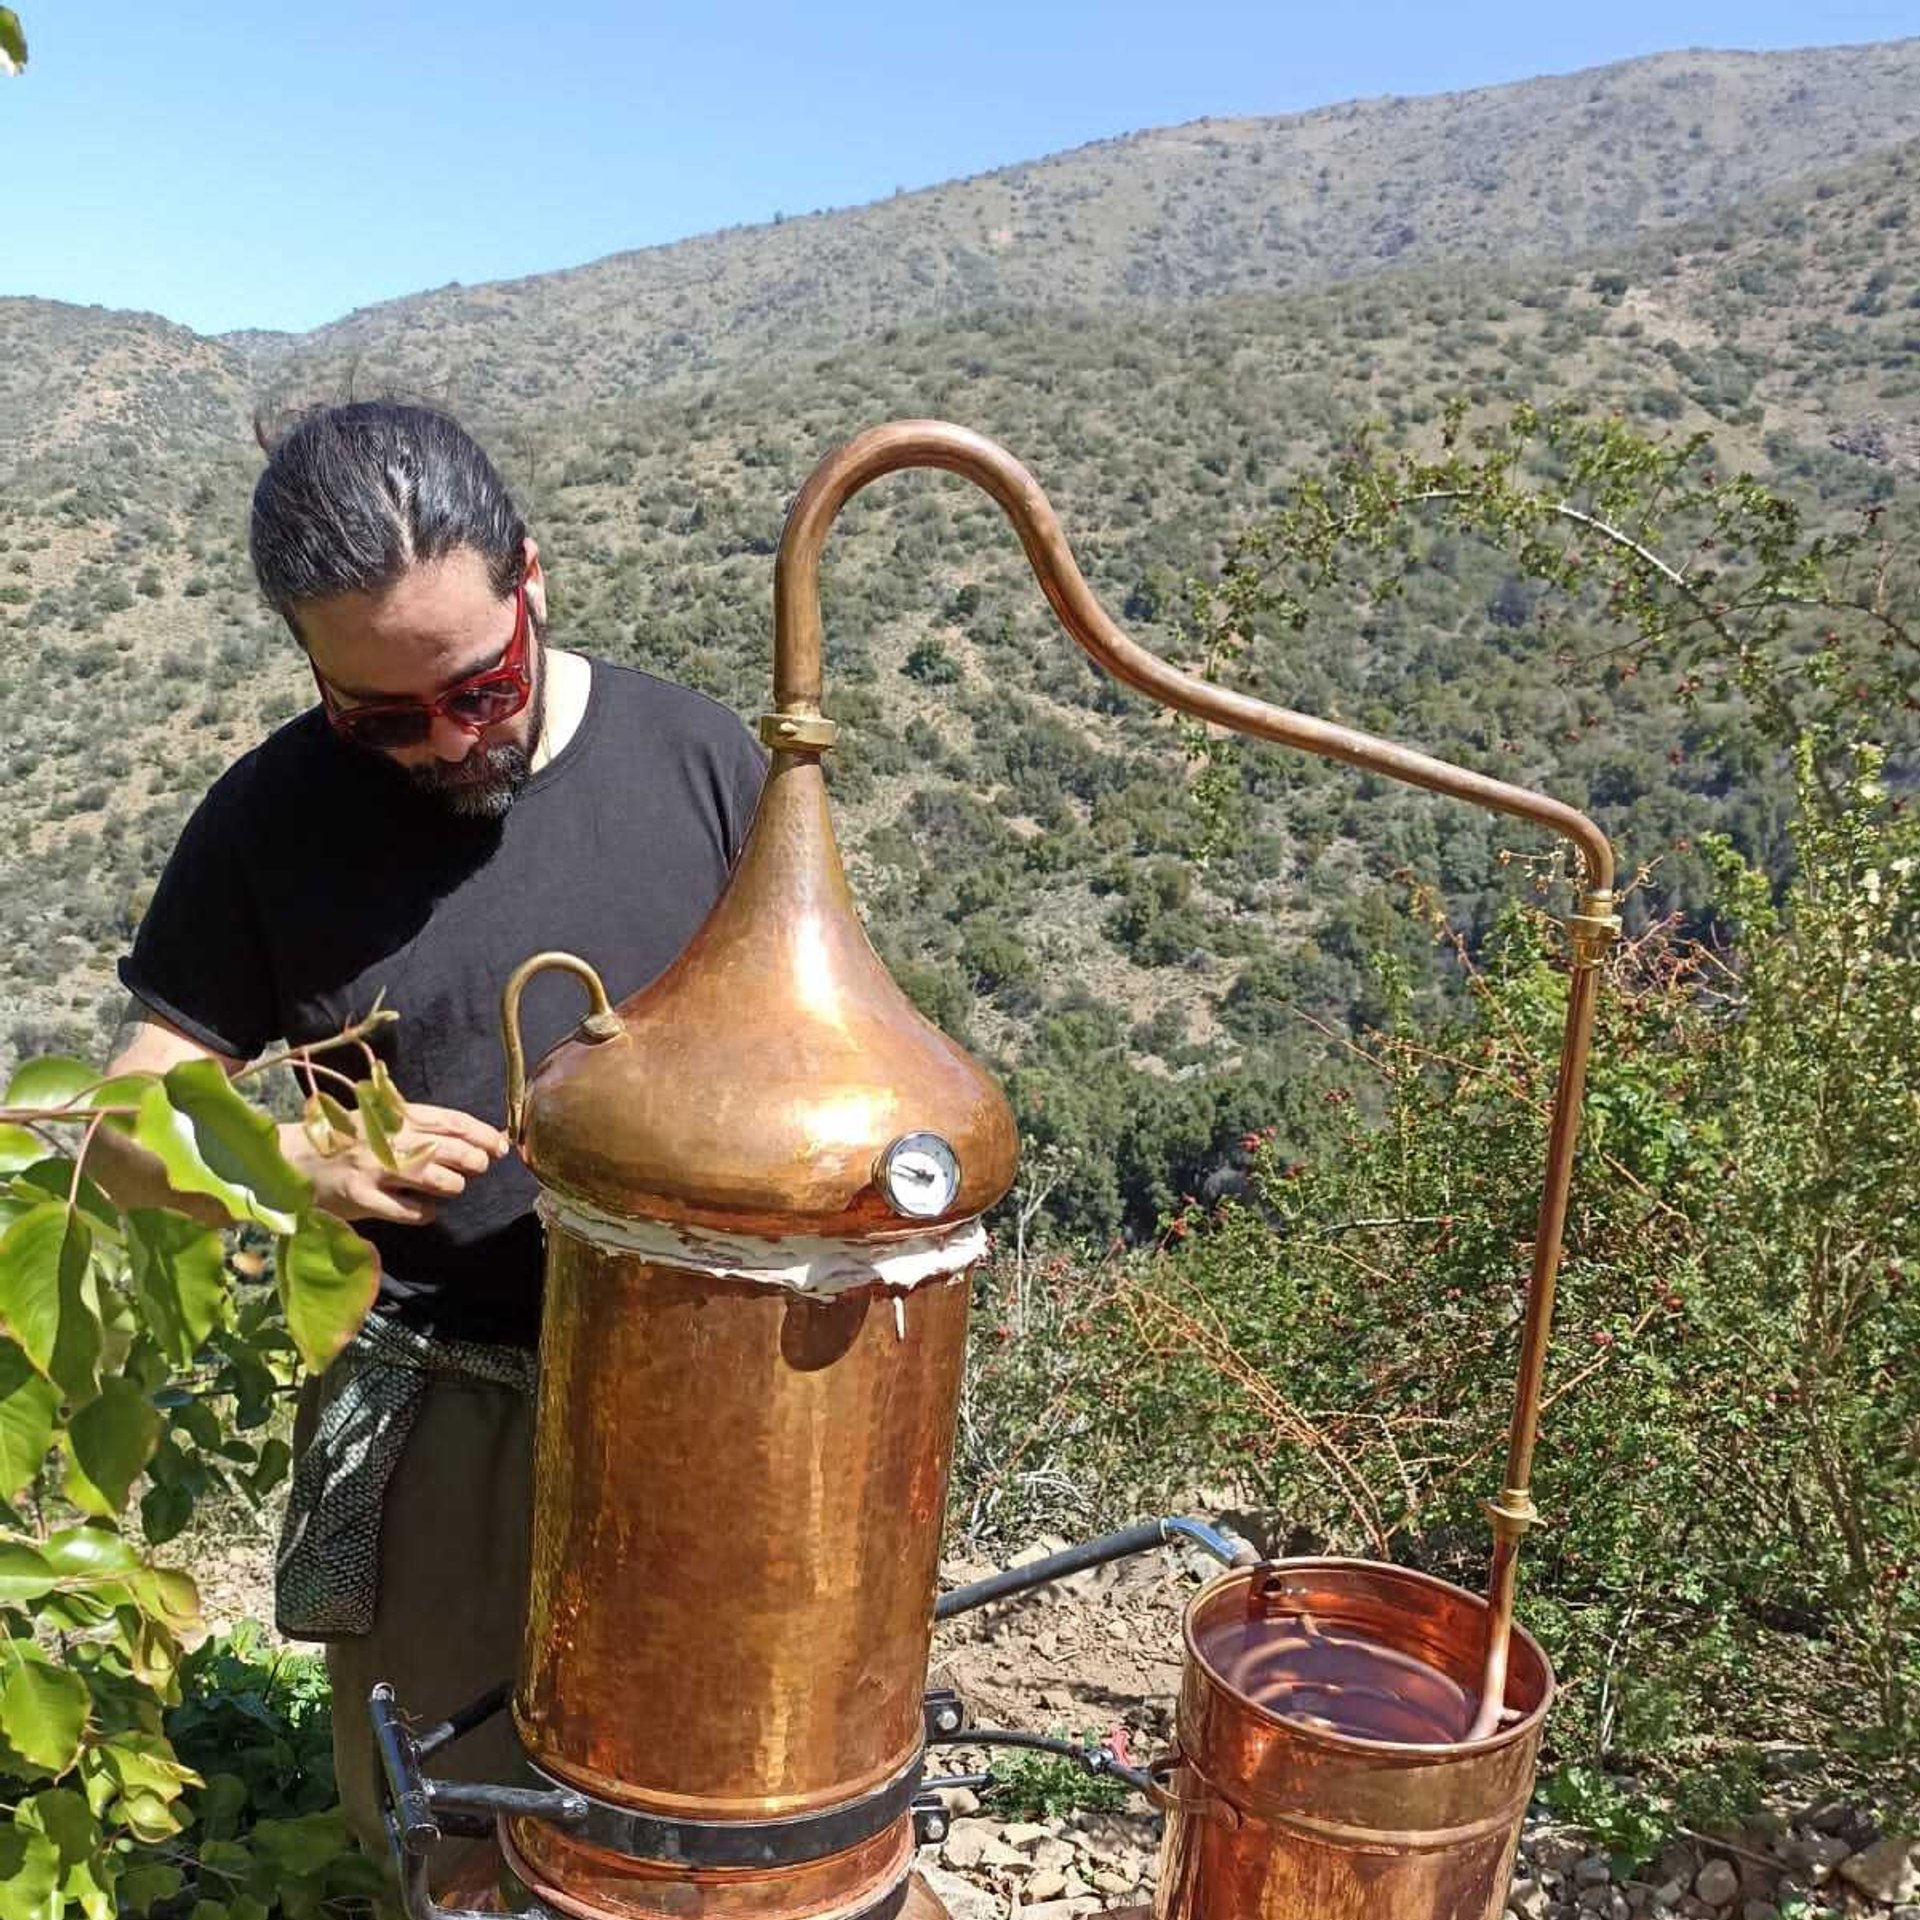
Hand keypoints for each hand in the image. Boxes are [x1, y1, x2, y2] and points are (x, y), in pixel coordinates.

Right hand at [281, 1101, 510, 1225]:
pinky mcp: (361, 1197)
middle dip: (473, 1158)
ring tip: (453, 1187)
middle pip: (447, 1148)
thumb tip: (474, 1137)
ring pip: (431, 1178)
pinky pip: (406, 1210)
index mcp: (394, 1116)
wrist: (292, 1159)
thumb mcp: (380, 1121)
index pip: (449, 1121)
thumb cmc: (345, 1141)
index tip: (500, 1145)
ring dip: (452, 1185)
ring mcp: (373, 1169)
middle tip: (480, 1166)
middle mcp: (386, 1139)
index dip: (480, 1133)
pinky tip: (427, 1211)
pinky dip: (425, 1212)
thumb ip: (420, 1127)